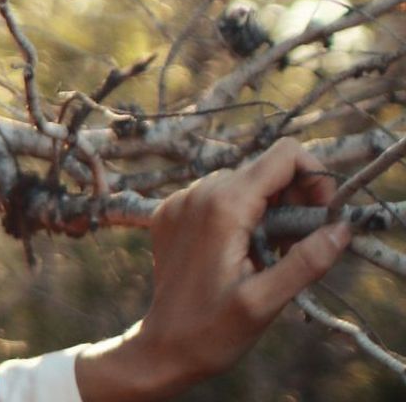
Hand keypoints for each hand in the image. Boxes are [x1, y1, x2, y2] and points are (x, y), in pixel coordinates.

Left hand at [77, 138, 352, 400]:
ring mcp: (179, 201)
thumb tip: (340, 228)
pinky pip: (217, 195)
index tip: (319, 216)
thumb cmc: (213, 330)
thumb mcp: (266, 302)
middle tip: (293, 245)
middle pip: (264, 168)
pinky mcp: (171, 212)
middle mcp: (196, 193)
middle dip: (292, 199)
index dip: (313, 178)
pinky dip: (239, 214)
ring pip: (242, 181)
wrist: (163, 347)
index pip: (282, 156)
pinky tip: (242, 251)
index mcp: (221, 207)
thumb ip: (305, 262)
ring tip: (267, 253)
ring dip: (267, 208)